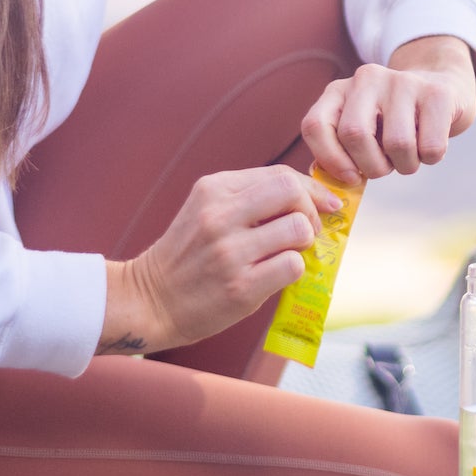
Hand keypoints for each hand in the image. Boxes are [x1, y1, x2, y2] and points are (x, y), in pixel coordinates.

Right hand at [97, 166, 344, 354]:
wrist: (149, 300)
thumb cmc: (187, 256)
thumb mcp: (206, 210)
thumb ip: (248, 198)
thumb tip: (309, 196)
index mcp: (213, 190)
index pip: (280, 175)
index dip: (311, 188)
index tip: (326, 203)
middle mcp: (219, 216)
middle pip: (292, 192)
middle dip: (312, 210)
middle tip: (306, 230)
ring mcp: (229, 252)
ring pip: (298, 230)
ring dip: (303, 244)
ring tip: (288, 253)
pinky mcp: (240, 287)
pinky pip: (292, 266)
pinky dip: (293, 270)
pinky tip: (275, 275)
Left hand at [301, 35, 475, 184]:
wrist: (440, 90)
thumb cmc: (391, 123)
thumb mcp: (359, 130)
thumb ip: (338, 153)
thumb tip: (323, 182)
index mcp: (338, 90)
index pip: (315, 126)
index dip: (330, 159)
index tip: (351, 177)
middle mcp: (367, 79)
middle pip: (354, 134)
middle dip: (372, 166)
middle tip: (385, 167)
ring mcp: (403, 81)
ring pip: (397, 143)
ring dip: (405, 165)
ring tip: (409, 155)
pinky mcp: (437, 93)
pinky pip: (430, 146)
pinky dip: (430, 159)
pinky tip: (427, 145)